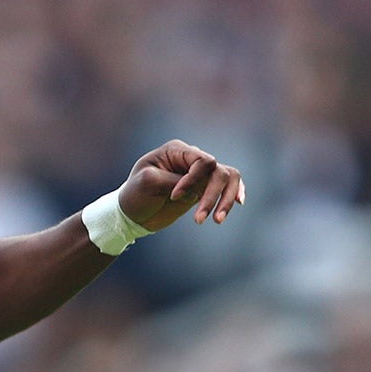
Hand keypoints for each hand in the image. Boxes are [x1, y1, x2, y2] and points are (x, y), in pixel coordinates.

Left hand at [117, 140, 244, 231]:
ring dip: (226, 199)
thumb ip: (172, 181)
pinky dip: (236, 193)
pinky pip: (228, 186)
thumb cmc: (134, 194)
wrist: (131, 214)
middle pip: (218, 171)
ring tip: (217, 220)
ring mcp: (199, 174)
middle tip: (199, 220)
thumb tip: (196, 190)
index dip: (193, 179)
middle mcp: (191, 159)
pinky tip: (240, 203)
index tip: (174, 196)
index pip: (201, 160)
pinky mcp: (202, 189)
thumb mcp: (147, 183)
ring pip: (228, 178)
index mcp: (176, 151)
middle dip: (212, 196)